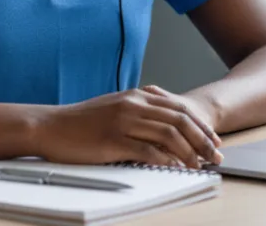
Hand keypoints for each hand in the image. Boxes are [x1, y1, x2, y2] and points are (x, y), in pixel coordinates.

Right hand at [33, 88, 222, 168]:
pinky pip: (147, 150)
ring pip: (169, 134)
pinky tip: (175, 168)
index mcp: (137, 96)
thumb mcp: (115, 107)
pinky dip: (166, 160)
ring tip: (200, 165)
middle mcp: (134, 104)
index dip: (201, 125)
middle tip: (215, 155)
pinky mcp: (113, 139)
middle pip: (180, 120)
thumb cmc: (82, 122)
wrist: (51, 126)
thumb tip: (163, 124)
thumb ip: (139, 110)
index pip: (179, 108)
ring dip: (189, 151)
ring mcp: (124, 121)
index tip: (213, 139)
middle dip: (202, 139)